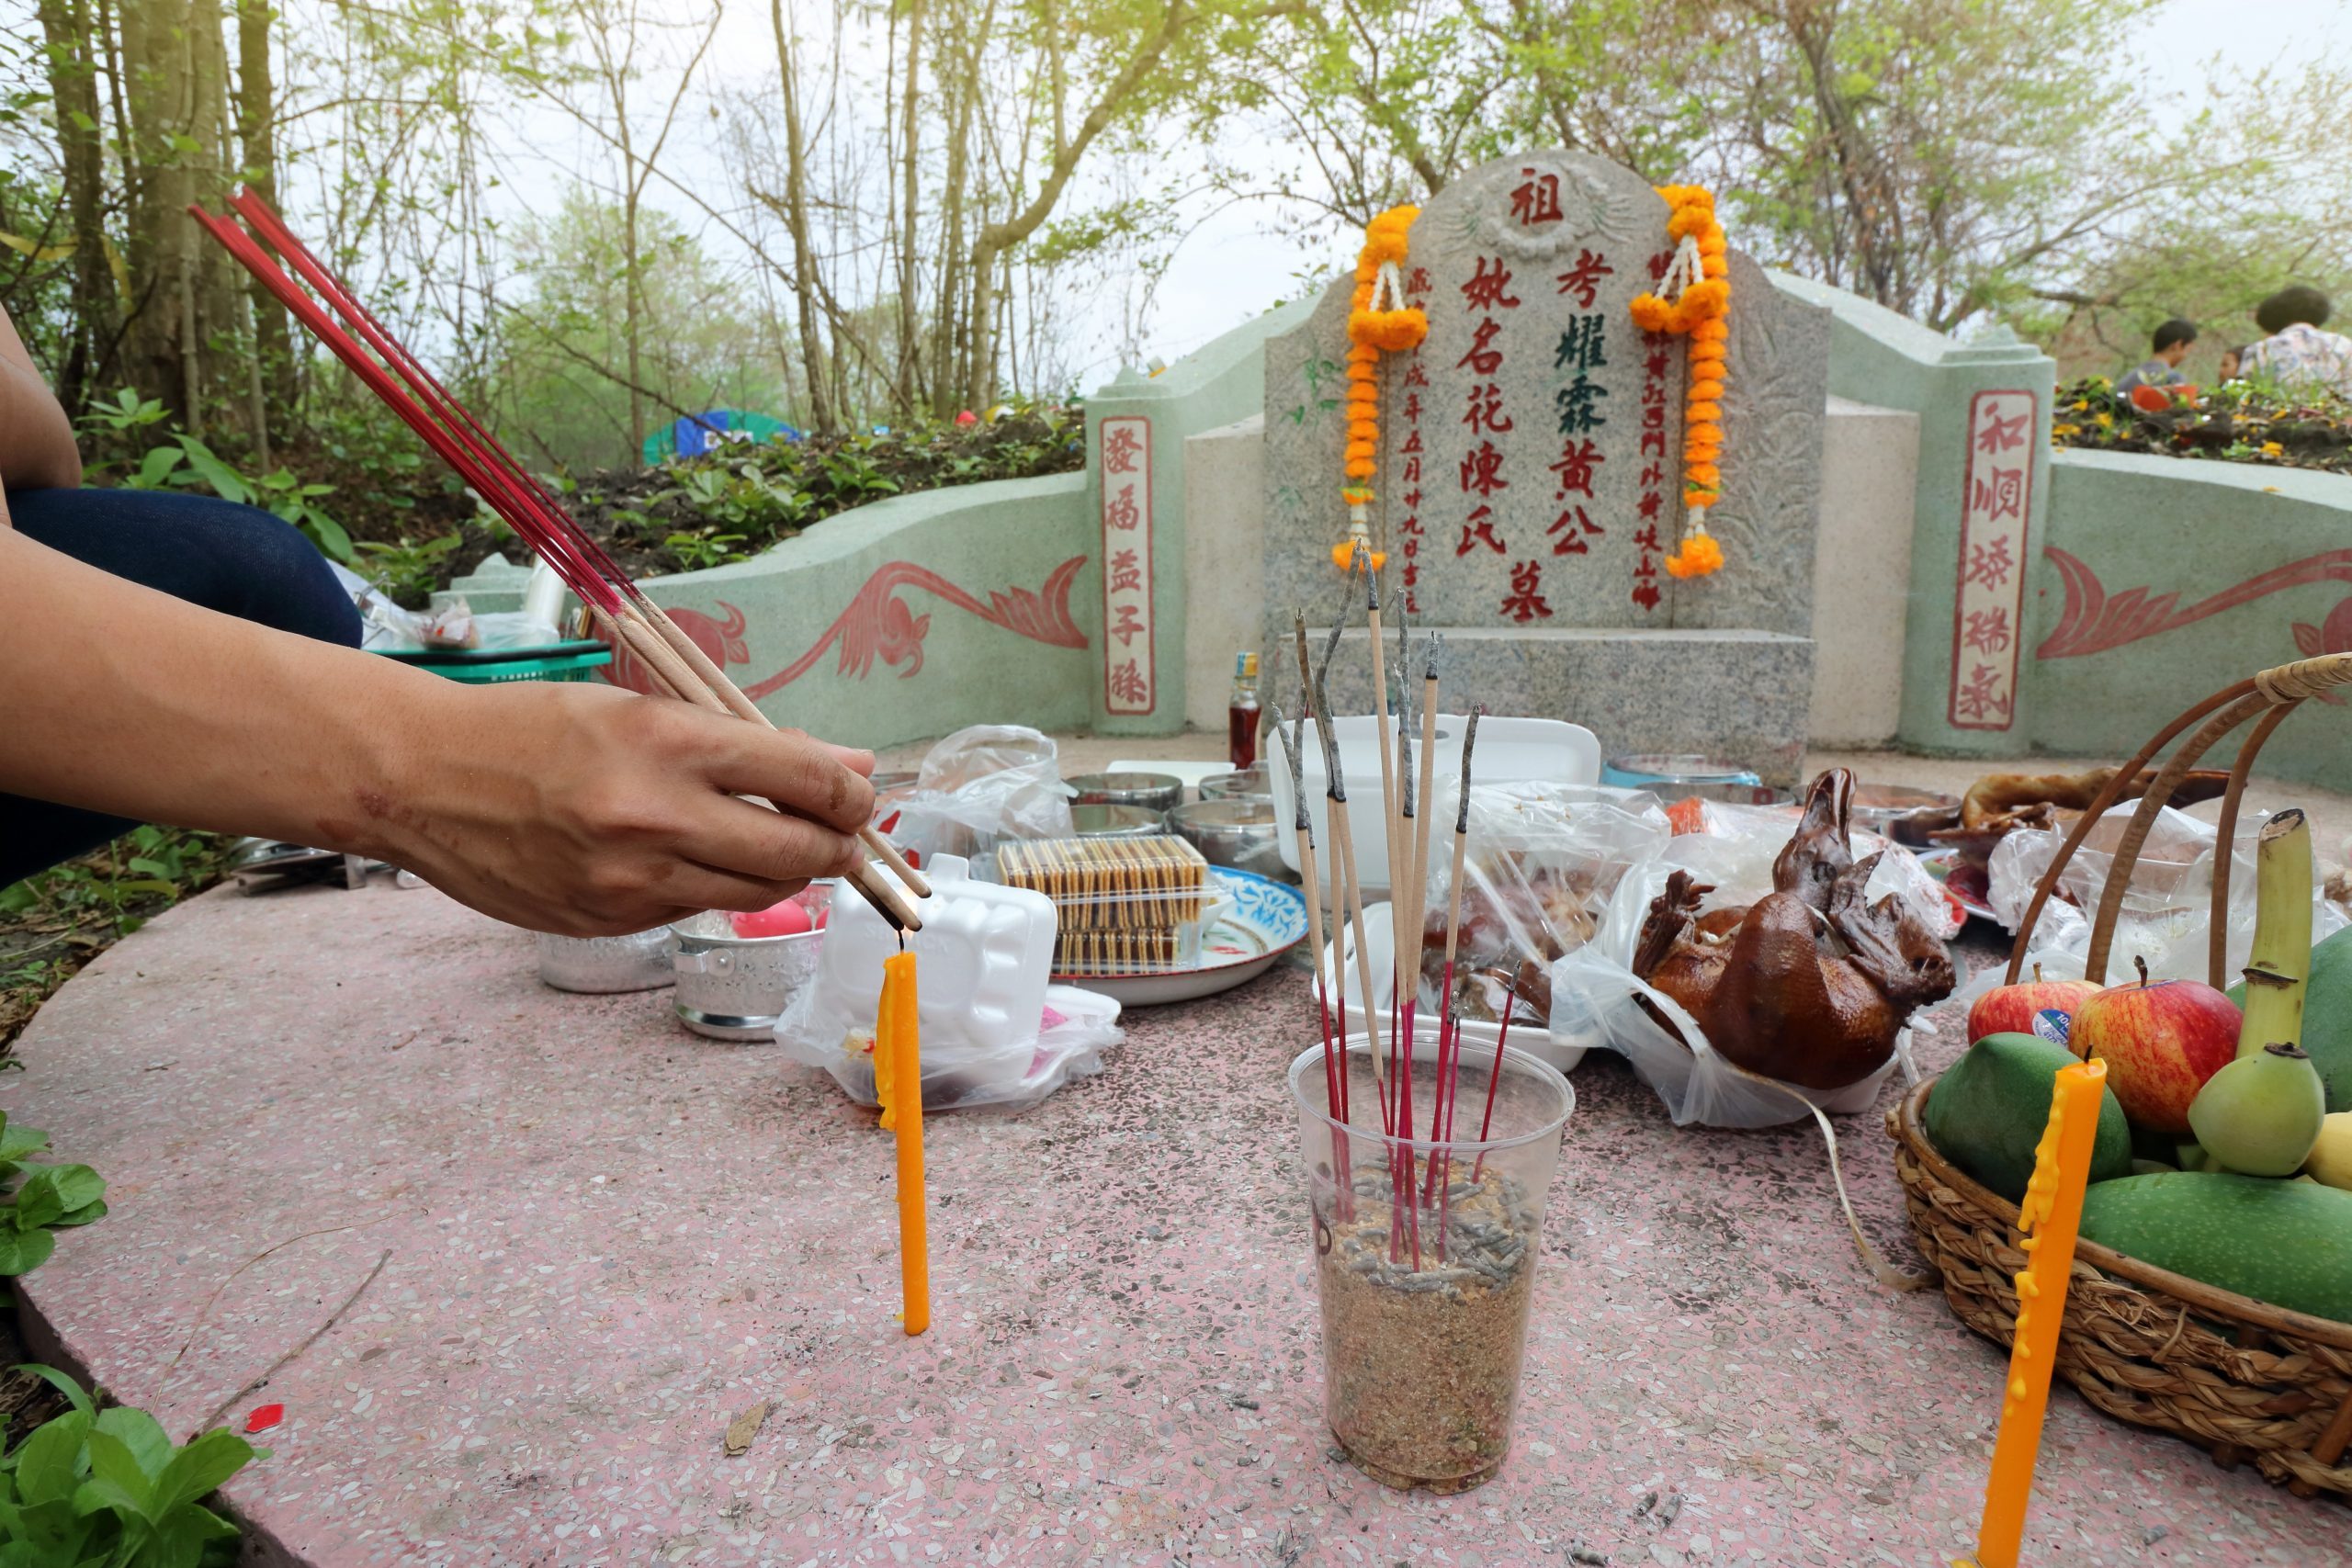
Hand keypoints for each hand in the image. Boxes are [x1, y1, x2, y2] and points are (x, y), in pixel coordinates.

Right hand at [360, 680, 876, 935]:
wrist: (421, 780)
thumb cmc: (535, 729)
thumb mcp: (643, 709)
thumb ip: (749, 744)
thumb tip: (849, 766)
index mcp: (670, 744)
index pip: (807, 779)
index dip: (852, 794)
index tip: (860, 795)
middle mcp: (657, 818)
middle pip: (798, 851)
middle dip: (838, 846)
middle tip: (844, 836)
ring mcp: (631, 881)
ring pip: (757, 892)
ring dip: (786, 872)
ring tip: (781, 844)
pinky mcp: (608, 922)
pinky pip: (696, 909)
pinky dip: (716, 886)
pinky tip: (700, 859)